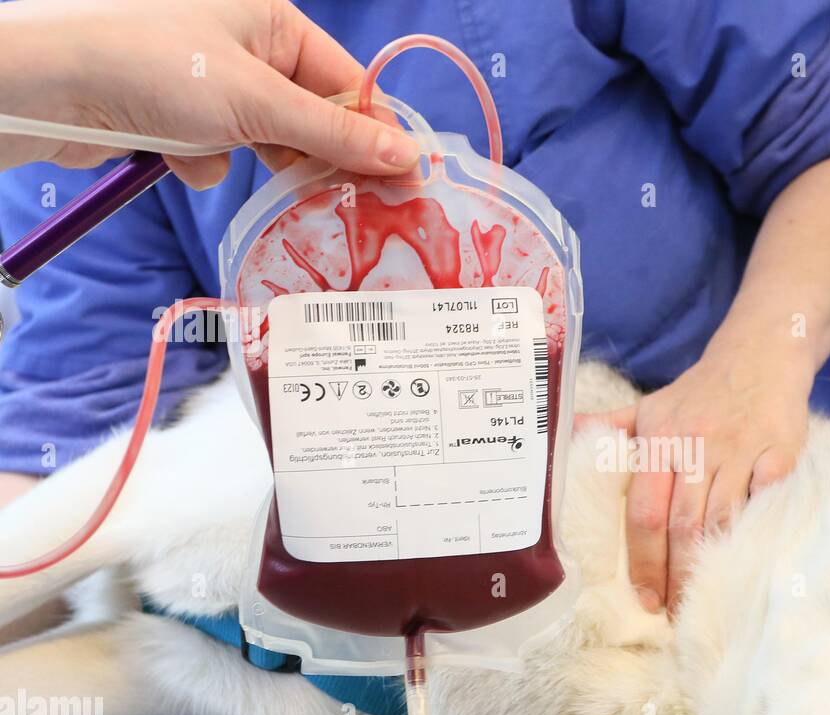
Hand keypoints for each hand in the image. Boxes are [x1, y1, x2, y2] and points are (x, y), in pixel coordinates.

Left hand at [0, 0, 418, 185]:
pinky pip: (220, 155)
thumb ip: (335, 136)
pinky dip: (204, 163)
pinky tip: (176, 155)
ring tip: (231, 160)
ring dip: (253, 163)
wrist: (47, 87)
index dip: (375, 134)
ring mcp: (211, 84)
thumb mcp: (256, 102)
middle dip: (315, 158)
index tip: (405, 185)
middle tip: (345, 203)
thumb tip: (408, 158)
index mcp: (273, 21)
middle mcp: (247, 47)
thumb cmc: (152, 67)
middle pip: (312, 119)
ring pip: (267, 144)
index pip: (348, 84)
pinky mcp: (180, 119)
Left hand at [582, 342, 811, 615]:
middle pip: (682, 523)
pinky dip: (759, 527)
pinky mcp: (780, 449)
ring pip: (723, 518)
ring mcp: (740, 448)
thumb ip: (612, 428)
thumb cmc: (701, 391)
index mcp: (660, 439)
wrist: (760, 352)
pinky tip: (751, 558)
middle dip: (677, 573)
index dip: (643, 558)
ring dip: (715, 562)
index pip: (644, 510)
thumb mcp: (651, 405)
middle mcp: (697, 444)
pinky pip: (768, 496)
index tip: (644, 596)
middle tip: (675, 612)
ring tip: (708, 598)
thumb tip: (566, 436)